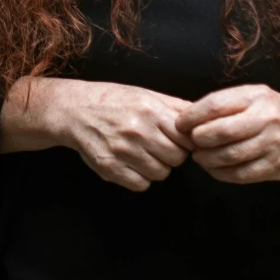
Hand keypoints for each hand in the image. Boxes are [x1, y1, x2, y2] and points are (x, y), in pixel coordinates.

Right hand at [0, 76, 191, 191]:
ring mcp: (122, 152)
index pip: (187, 139)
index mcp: (150, 111)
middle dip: (171, 155)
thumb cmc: (114, 101)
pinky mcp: (110, 169)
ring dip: (156, 167)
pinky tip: (131, 164)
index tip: (178, 140)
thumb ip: (175, 107)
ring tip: (143, 154)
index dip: (185, 141)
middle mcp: (137, 131)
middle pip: (176, 159)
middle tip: (159, 147)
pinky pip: (141, 185)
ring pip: (160, 174)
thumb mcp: (146, 95)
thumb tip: (204, 118)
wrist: (75, 111)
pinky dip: (139, 178)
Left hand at [176, 85, 279, 183]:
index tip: (180, 124)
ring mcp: (272, 145)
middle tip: (190, 142)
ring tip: (200, 156)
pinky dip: (220, 173)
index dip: (192, 116)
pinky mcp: (275, 167)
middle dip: (198, 140)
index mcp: (257, 97)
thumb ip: (227, 104)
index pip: (215, 105)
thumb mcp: (255, 95)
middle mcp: (266, 119)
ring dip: (206, 159)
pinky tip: (214, 168)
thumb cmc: (277, 111)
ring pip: (228, 156)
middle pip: (220, 132)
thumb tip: (189, 116)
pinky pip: (240, 174)